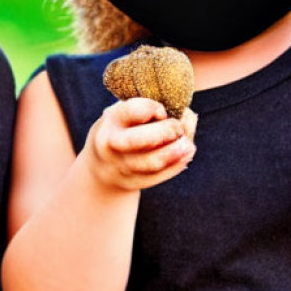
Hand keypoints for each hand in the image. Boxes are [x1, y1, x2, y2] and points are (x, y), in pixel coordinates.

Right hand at [82, 98, 196, 192]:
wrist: (103, 165)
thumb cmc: (123, 129)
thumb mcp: (126, 112)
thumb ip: (152, 109)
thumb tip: (187, 115)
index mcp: (112, 120)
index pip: (133, 111)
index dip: (152, 108)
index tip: (161, 110)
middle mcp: (114, 143)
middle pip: (141, 139)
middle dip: (166, 131)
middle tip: (178, 127)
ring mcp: (123, 165)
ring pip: (153, 162)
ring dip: (175, 152)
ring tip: (187, 144)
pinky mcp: (136, 181)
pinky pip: (161, 175)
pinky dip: (178, 163)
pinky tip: (186, 153)